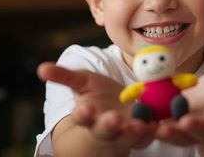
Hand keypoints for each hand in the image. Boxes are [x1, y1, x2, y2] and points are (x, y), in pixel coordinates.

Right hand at [37, 62, 156, 147]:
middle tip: (113, 118)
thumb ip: (64, 76)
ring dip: (135, 131)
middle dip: (109, 124)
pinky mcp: (145, 131)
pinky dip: (157, 129)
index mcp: (88, 116)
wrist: (118, 108)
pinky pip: (152, 133)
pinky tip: (162, 123)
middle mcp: (106, 128)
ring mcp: (126, 132)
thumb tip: (41, 68)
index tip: (85, 107)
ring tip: (140, 124)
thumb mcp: (81, 83)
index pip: (82, 116)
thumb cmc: (96, 95)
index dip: (83, 113)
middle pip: (106, 130)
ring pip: (130, 135)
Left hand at [155, 63, 203, 145]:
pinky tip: (138, 118)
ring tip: (159, 129)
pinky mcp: (164, 123)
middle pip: (196, 130)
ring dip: (167, 132)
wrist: (202, 102)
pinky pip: (154, 125)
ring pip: (174, 133)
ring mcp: (181, 128)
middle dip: (192, 127)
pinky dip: (147, 124)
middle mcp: (200, 126)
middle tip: (186, 123)